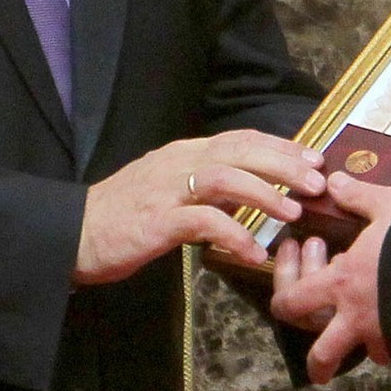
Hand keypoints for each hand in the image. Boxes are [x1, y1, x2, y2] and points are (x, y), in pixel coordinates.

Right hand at [75, 130, 325, 284]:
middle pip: (240, 151)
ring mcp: (166, 190)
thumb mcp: (168, 190)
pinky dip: (232, 233)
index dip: (281, 147)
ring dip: (265, 193)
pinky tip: (252, 251)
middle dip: (285, 164)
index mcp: (184, 153)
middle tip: (319, 182)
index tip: (315, 159)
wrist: (71, 234)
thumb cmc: (122, 217)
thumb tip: (250, 192)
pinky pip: (202, 222)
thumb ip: (206, 187)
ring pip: (225, 178)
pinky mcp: (155, 220)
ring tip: (294, 213)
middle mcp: (178, 163)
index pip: (241, 139)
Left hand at [269, 172, 390, 381]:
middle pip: (322, 355)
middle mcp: (357, 319)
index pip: (291, 302)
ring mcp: (387, 339)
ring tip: (373, 328)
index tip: (285, 299)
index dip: (283, 298)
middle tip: (321, 363)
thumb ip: (360, 197)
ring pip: (366, 355)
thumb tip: (335, 182)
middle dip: (318, 365)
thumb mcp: (390, 207)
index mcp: (341, 284)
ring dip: (365, 346)